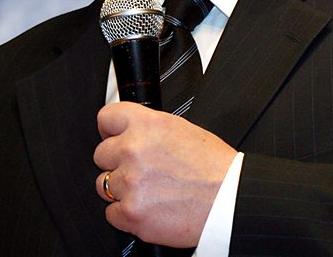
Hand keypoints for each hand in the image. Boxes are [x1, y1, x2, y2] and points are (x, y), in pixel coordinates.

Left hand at [94, 102, 236, 246]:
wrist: (230, 200)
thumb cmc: (216, 169)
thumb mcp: (187, 131)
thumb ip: (153, 130)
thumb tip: (133, 134)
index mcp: (150, 125)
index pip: (107, 118)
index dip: (111, 130)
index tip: (115, 137)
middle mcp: (134, 150)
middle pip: (101, 154)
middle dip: (118, 163)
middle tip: (144, 171)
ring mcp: (129, 182)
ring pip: (104, 185)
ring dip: (123, 190)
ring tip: (153, 191)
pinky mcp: (130, 212)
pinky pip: (112, 212)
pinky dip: (128, 214)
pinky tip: (152, 207)